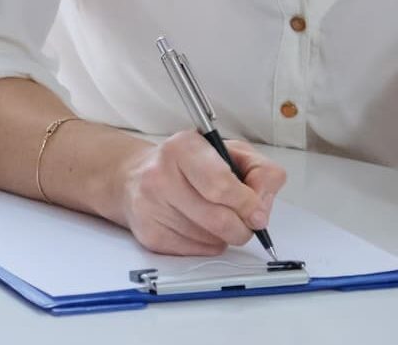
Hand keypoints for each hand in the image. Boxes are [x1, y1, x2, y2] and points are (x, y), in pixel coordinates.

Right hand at [111, 133, 285, 255]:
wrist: (136, 176)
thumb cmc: (189, 164)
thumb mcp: (231, 152)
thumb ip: (260, 172)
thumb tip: (261, 208)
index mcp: (184, 147)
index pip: (222, 185)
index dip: (247, 204)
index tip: (256, 211)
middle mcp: (160, 175)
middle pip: (219, 219)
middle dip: (242, 226)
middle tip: (245, 221)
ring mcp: (150, 206)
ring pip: (210, 239)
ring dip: (224, 235)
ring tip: (216, 216)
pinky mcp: (148, 234)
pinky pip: (195, 251)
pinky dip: (207, 244)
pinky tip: (199, 226)